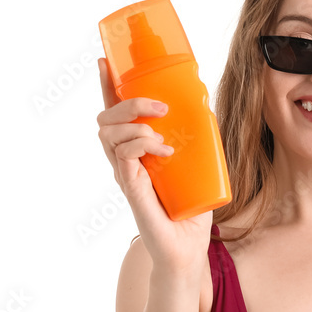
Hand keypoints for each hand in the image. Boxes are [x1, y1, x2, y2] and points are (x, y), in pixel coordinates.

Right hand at [96, 57, 211, 274]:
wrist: (188, 250)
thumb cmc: (190, 212)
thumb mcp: (196, 167)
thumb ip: (196, 140)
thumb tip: (206, 107)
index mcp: (135, 152)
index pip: (114, 113)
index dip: (107, 86)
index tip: (105, 61)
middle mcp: (124, 161)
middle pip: (106, 118)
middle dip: (126, 100)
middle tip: (158, 106)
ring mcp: (125, 175)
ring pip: (109, 134)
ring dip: (135, 124)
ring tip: (162, 135)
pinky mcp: (131, 190)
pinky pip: (123, 157)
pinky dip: (141, 145)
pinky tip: (162, 149)